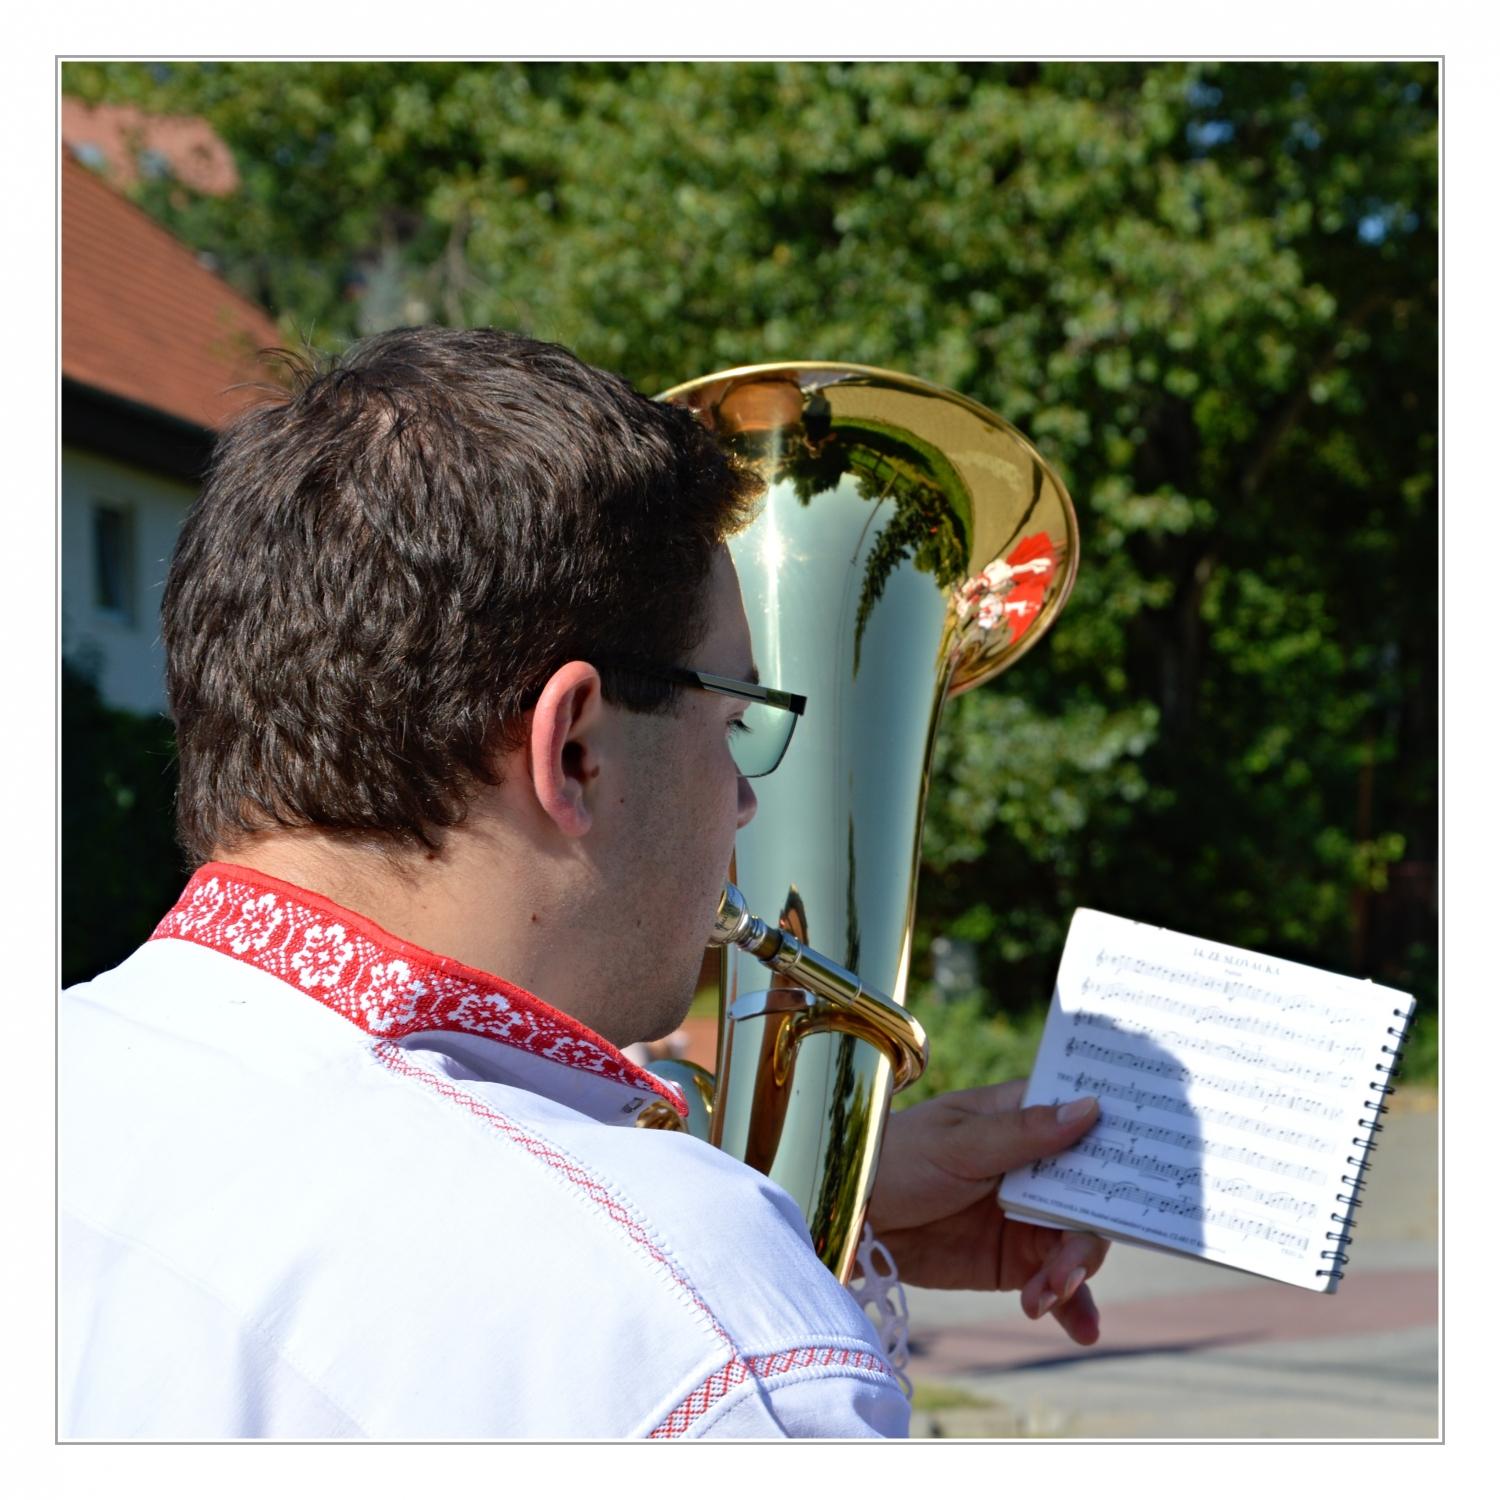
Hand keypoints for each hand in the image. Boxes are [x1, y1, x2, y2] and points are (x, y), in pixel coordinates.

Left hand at [866, 1079, 1108, 1344]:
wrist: (854, 1217)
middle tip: (1070, 1266)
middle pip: (1093, 1194)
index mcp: (1021, 1118)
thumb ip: (1024, 1134)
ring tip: (1046, 1297)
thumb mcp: (958, 1143)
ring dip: (1072, 1273)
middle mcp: (1035, 1165)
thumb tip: (1090, 1107)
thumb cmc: (897, 1158)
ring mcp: (1028, 1214)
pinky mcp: (1016, 1259)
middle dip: (1090, 1231)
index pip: (1085, 1122)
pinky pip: (1058, 1282)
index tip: (1147, 1168)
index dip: (1118, 1141)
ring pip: (1078, 1242)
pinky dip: (1072, 1303)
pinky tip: (1081, 1328)